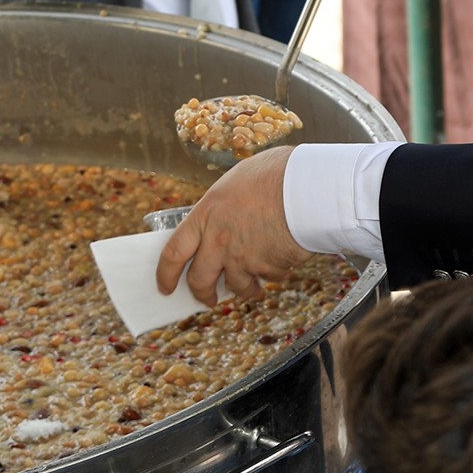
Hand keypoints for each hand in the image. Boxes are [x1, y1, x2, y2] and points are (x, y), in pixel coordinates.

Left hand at [155, 146, 310, 303]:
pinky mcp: (267, 269)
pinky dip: (272, 274)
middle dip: (202, 294)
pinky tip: (281, 258)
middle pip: (199, 280)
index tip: (165, 286)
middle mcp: (218, 241)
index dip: (165, 274)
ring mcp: (242, 258)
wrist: (307, 187)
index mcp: (206, 215)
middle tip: (208, 298)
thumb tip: (222, 218)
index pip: (173, 253)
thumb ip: (222, 207)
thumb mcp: (235, 183)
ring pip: (236, 286)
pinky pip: (267, 278)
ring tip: (254, 286)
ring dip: (244, 289)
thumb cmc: (276, 174)